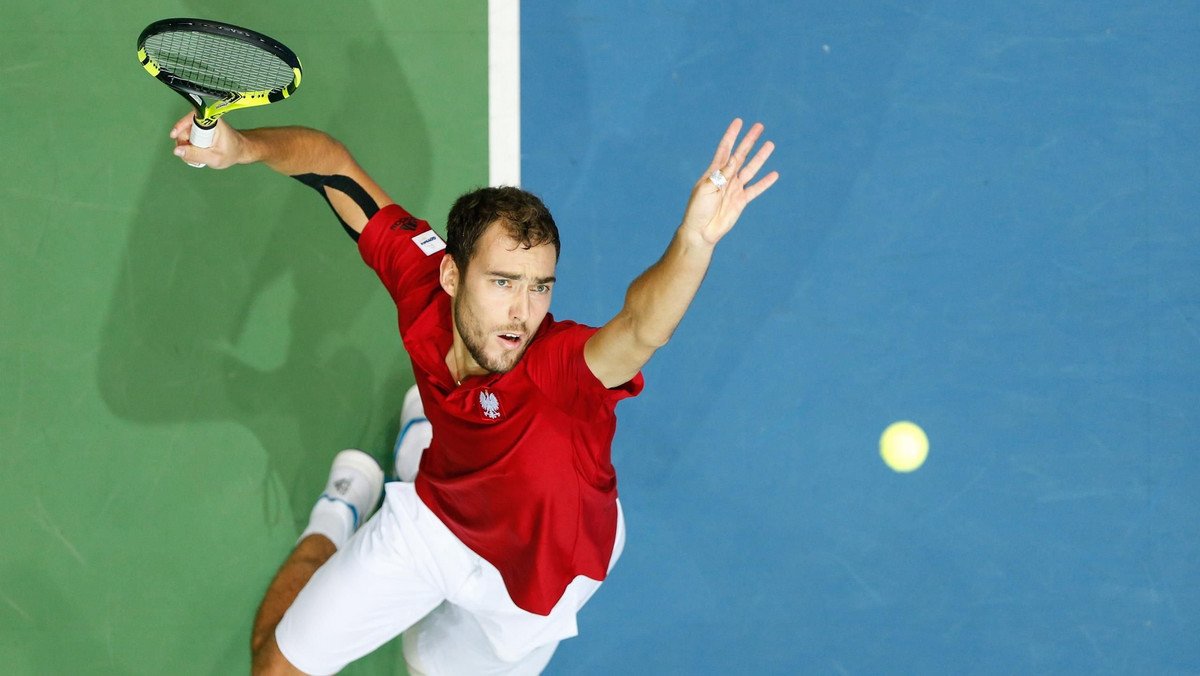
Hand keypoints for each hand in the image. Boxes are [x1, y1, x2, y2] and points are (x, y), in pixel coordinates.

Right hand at [168, 114, 247, 169]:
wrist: (240, 151)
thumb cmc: (232, 152)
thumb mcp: (214, 158)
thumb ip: (195, 154)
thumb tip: (177, 151)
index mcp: (213, 122)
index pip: (191, 118)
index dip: (181, 126)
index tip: (174, 135)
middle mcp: (206, 120)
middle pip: (184, 129)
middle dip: (184, 144)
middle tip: (190, 157)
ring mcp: (202, 125)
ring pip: (184, 135)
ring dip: (186, 148)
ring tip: (195, 159)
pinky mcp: (200, 130)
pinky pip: (188, 137)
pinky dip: (189, 147)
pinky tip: (196, 155)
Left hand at [680, 119, 777, 245]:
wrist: (701, 231)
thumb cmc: (698, 209)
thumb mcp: (707, 189)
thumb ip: (721, 175)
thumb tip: (733, 159)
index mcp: (714, 172)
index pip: (725, 149)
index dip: (731, 135)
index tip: (739, 122)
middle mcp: (726, 178)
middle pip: (740, 155)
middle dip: (749, 140)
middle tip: (759, 126)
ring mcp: (735, 188)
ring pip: (751, 169)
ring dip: (760, 157)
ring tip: (770, 144)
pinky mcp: (741, 201)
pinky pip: (755, 189)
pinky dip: (765, 182)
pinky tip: (774, 174)